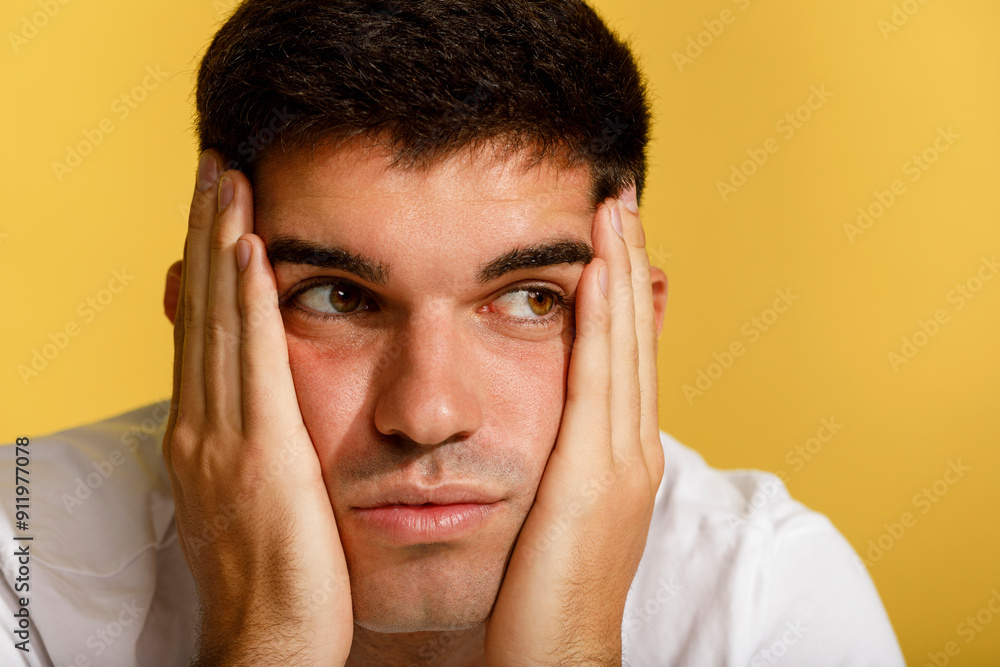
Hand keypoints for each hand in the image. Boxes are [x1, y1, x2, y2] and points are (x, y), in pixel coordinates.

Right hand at [161, 151, 353, 665]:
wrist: (268, 642)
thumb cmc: (275, 575)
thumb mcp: (250, 494)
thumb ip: (250, 437)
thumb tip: (258, 396)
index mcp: (202, 434)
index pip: (202, 328)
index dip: (206, 263)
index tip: (216, 207)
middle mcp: (201, 426)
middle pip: (202, 309)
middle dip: (205, 231)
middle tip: (215, 165)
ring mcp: (222, 438)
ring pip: (221, 320)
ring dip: (221, 243)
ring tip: (226, 179)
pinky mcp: (260, 453)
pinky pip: (253, 360)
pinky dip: (248, 300)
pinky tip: (249, 250)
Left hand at [484, 189, 663, 665]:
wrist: (559, 654)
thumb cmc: (545, 590)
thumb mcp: (558, 508)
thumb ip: (558, 456)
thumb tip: (542, 419)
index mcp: (620, 452)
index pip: (623, 352)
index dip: (621, 287)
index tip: (608, 232)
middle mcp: (632, 445)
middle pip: (634, 334)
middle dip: (628, 260)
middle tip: (619, 195)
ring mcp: (622, 457)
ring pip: (625, 343)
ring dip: (620, 271)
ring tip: (613, 208)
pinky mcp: (598, 473)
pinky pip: (600, 379)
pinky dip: (603, 321)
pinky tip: (595, 273)